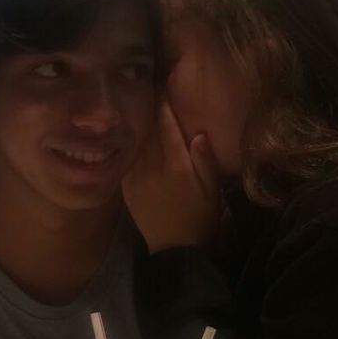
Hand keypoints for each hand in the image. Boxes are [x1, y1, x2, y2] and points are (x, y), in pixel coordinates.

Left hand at [123, 101, 220, 253]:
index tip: (162, 89)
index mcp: (177, 166)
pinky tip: (126, 137)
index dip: (164, 107)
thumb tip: (198, 133)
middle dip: (148, 111)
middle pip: (148, 132)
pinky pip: (125, 160)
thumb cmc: (200, 218)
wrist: (175, 249)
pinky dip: (126, 147)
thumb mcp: (212, 191)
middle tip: (146, 90)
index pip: (168, 128)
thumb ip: (204, 161)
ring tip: (133, 108)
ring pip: (134, 144)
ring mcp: (137, 178)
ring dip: (135, 126)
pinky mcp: (127, 188)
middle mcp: (154, 168)